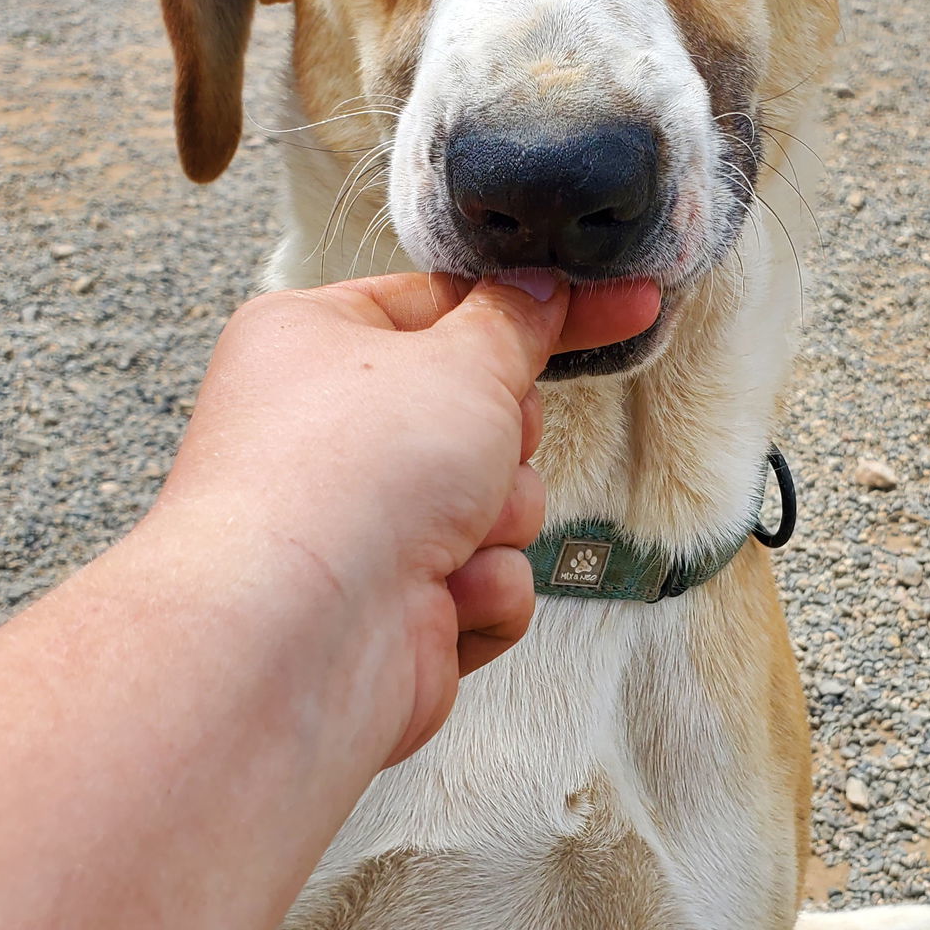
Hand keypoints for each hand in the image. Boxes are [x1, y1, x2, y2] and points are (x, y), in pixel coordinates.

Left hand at [152, 273, 659, 762]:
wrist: (301, 637)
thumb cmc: (350, 474)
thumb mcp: (460, 361)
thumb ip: (513, 321)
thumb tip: (536, 291)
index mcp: (312, 343)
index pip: (441, 305)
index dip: (535, 309)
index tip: (627, 304)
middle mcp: (326, 435)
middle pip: (478, 413)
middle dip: (503, 440)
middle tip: (480, 448)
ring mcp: (358, 528)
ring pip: (496, 504)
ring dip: (498, 520)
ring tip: (449, 537)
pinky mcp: (394, 610)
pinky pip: (488, 582)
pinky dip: (482, 590)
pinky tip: (442, 599)